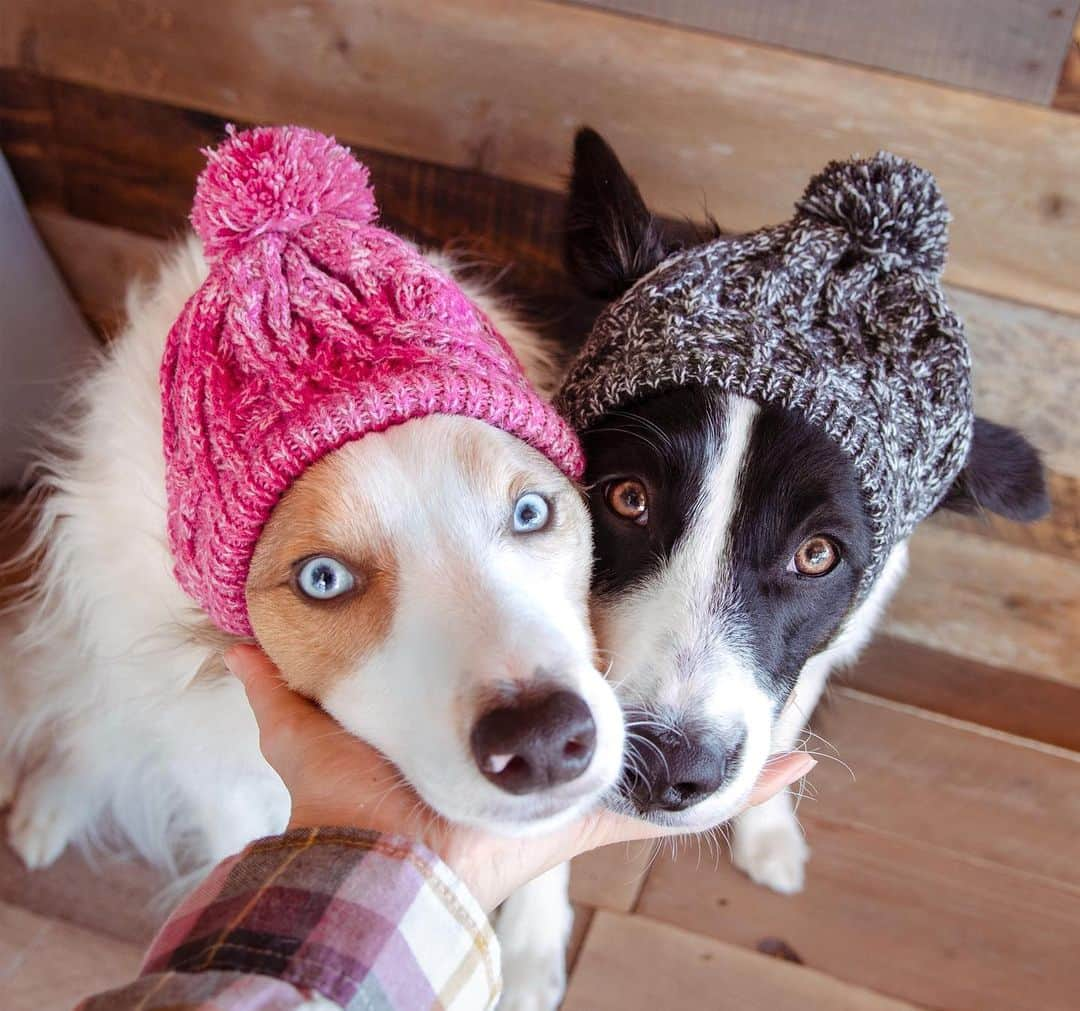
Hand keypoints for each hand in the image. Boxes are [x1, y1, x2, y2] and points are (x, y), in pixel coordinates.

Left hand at [225, 644, 814, 910]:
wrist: (375, 878)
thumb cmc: (346, 811)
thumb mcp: (310, 731)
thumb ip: (274, 687)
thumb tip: (234, 644)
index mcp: (483, 738)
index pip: (528, 693)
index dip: (553, 664)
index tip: (579, 626)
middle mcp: (532, 762)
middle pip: (593, 720)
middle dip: (631, 693)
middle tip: (683, 643)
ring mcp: (569, 790)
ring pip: (644, 758)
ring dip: (690, 730)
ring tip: (751, 691)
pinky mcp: (593, 818)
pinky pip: (671, 807)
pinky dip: (738, 785)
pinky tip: (791, 757)